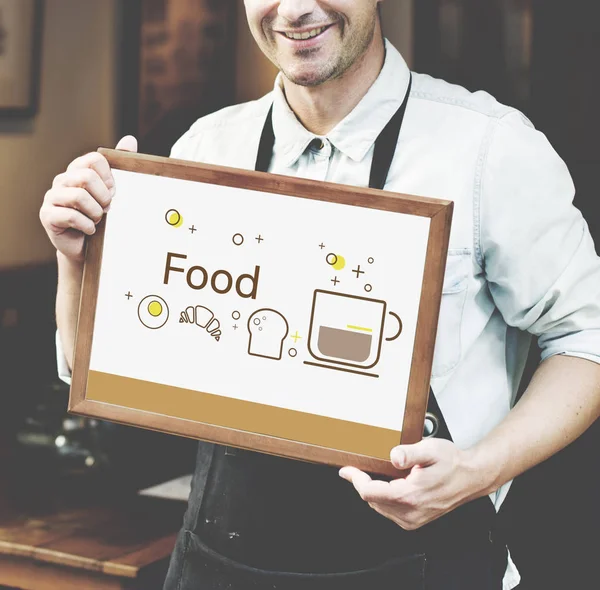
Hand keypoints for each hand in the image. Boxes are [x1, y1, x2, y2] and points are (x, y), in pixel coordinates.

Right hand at [39, 136, 137, 261]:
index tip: (113, 192)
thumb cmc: (100, 217)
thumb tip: (130, 139)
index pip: (95, 159)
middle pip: (86, 177)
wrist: (86, 246)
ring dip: (96, 213)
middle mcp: (62, 180)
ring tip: (98, 220)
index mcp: (77, 170)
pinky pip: (71, 217)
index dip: (109, 177)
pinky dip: (87, 226)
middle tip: (107, 209)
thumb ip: (119, 164)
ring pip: (79, 197)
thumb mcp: (112, 191)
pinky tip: (90, 231)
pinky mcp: (47, 216)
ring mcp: (52, 197)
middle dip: (103, 197)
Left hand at [339, 439, 485, 529]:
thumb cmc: (453, 462)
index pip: (370, 492)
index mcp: (410, 495)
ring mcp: (413, 519)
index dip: (355, 479)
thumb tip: (394, 456)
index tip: (346, 470)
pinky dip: (384, 498)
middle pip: (372, 500)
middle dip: (363, 483)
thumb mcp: (431, 449)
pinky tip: (390, 485)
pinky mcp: (415, 520)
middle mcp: (410, 512)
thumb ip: (409, 453)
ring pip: (380, 507)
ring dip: (374, 491)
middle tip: (360, 467)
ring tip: (378, 474)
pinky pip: (390, 511)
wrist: (472, 477)